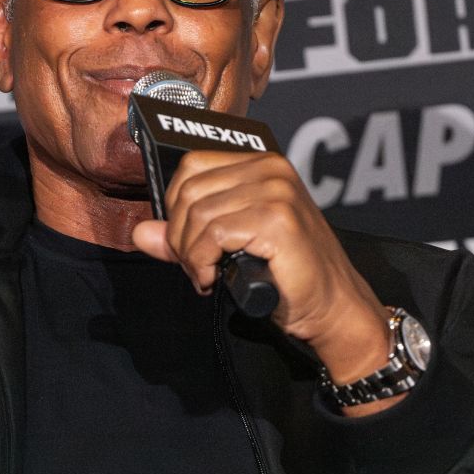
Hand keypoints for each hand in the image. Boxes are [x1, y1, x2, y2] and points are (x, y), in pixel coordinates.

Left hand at [130, 150, 397, 402]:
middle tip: (195, 267)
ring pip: (197, 213)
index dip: (177, 206)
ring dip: (190, 254)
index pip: (193, 165)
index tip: (186, 243)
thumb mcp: (229, 248)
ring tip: (206, 275)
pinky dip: (202, 262)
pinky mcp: (278, 219)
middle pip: (190, 190)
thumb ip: (186, 236)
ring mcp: (276, 191)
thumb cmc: (287, 277)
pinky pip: (213, 234)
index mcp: (261, 165)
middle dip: (180, 235)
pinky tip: (214, 279)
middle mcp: (271, 169)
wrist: (331, 307)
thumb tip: (141, 232)